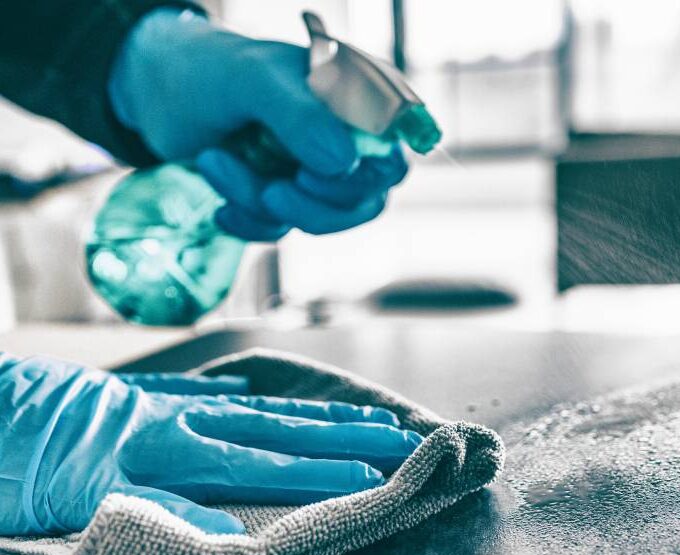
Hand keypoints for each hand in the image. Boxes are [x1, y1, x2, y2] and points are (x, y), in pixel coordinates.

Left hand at [0, 354, 422, 535]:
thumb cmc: (16, 462)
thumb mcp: (76, 501)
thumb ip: (157, 511)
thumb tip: (228, 532)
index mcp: (168, 450)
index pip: (264, 466)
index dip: (322, 474)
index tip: (375, 475)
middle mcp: (181, 420)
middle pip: (278, 431)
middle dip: (343, 437)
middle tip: (398, 437)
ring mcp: (166, 402)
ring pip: (256, 408)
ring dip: (313, 415)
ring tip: (361, 415)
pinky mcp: (144, 396)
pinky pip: (208, 391)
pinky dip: (238, 392)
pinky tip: (255, 389)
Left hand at [107, 8, 407, 240]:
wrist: (153, 90)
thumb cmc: (208, 69)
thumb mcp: (251, 80)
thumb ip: (299, 115)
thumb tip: (343, 162)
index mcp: (356, 99)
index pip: (395, 151)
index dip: (367, 176)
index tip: (311, 175)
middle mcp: (345, 138)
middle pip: (367, 198)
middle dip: (314, 205)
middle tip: (270, 191)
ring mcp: (315, 172)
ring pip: (323, 219)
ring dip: (265, 206)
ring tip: (214, 162)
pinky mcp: (285, 197)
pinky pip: (284, 230)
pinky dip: (249, 222)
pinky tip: (219, 204)